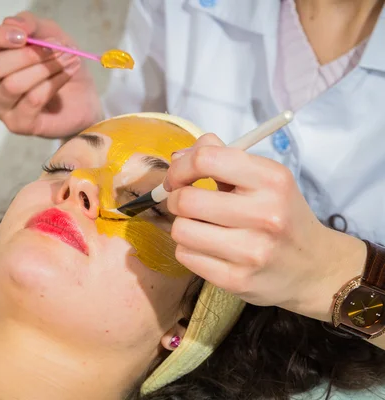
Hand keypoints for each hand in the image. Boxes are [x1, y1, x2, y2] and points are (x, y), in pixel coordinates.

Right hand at [0, 12, 101, 137]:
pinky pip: (32, 100)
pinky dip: (54, 83)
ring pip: (13, 85)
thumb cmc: (56, 61)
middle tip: (59, 48)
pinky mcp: (17, 124)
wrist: (82, 94)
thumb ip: (29, 24)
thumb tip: (12, 25)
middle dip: (29, 55)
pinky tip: (67, 74)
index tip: (24, 36)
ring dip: (45, 68)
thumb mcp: (47, 32)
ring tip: (69, 59)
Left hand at [165, 134, 366, 321]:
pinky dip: (189, 250)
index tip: (178, 177)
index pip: (205, 160)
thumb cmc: (281, 216)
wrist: (315, 268)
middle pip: (186, 200)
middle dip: (176, 199)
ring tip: (199, 227)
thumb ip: (222, 159)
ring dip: (182, 226)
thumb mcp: (265, 179)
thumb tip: (177, 157)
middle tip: (185, 203)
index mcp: (271, 180)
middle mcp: (265, 214)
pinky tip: (207, 248)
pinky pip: (185, 256)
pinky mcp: (237, 280)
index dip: (180, 167)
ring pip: (181, 230)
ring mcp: (251, 251)